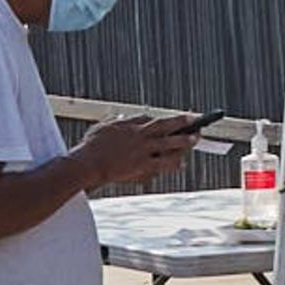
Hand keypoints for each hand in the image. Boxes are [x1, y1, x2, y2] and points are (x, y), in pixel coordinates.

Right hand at [83, 115, 199, 187]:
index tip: (180, 117)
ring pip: (168, 146)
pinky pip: (162, 165)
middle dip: (182, 123)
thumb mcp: (103, 128)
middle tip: (197, 121)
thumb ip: (119, 122)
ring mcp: (142, 152)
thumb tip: (129, 118)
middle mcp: (139, 137)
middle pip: (165, 127)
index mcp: (130, 127)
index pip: (151, 119)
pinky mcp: (141, 167)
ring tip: (195, 139)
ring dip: (183, 142)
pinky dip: (173, 164)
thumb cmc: (91, 147)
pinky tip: (182, 163)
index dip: (167, 118)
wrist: (87, 165)